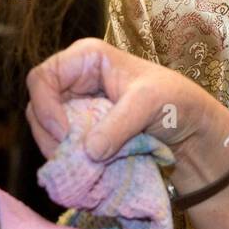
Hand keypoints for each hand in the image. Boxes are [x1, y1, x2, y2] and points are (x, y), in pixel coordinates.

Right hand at [26, 38, 228, 188]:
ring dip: (59, 150)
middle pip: (38, 107)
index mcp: (86, 58)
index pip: (42, 78)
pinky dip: (71, 158)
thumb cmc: (173, 100)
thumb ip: (118, 125)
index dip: (44, 106)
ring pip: (47, 130)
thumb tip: (89, 152)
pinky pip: (63, 145)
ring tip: (83, 167)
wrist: (189, 126)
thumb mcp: (148, 104)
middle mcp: (75, 79)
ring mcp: (76, 106)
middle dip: (50, 135)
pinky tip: (87, 169)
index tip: (63, 134)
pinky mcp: (82, 130)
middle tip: (71, 159)